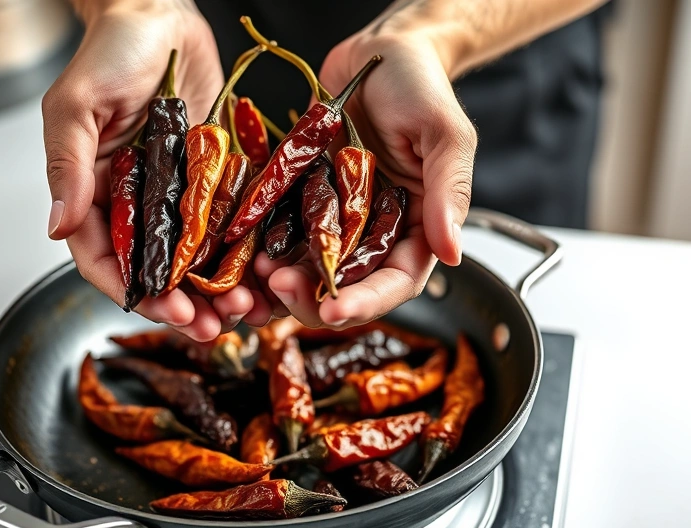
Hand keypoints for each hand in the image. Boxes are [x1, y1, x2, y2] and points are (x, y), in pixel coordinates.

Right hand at [42, 3, 253, 339]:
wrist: (162, 13)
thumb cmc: (111, 50)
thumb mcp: (75, 106)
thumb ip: (68, 167)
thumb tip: (55, 226)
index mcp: (93, 192)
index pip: (104, 258)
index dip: (132, 291)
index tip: (164, 311)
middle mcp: (136, 201)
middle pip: (156, 270)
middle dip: (182, 303)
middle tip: (212, 326)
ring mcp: (177, 193)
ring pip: (196, 256)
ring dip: (218, 287)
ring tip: (244, 308)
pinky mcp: (214, 177)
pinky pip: (230, 223)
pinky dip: (245, 252)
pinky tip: (265, 272)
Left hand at [258, 28, 476, 328]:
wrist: (375, 54)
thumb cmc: (419, 86)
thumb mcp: (443, 134)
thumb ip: (448, 192)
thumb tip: (452, 254)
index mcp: (416, 228)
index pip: (394, 282)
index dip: (364, 301)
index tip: (332, 310)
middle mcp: (372, 233)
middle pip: (344, 288)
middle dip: (311, 298)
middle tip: (280, 287)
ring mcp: (333, 221)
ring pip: (305, 271)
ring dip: (278, 284)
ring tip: (253, 277)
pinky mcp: (299, 202)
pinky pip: (276, 235)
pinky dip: (257, 251)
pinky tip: (237, 252)